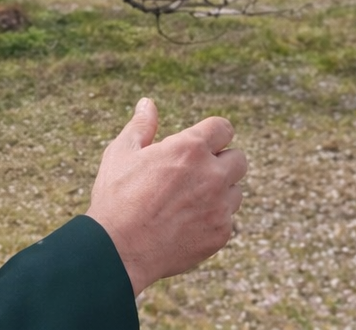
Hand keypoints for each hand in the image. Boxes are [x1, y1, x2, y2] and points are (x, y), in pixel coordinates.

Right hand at [84, 98, 246, 295]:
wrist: (118, 250)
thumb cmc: (116, 197)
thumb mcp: (122, 153)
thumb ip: (141, 126)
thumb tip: (148, 103)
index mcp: (190, 148)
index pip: (223, 128)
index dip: (213, 133)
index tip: (203, 143)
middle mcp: (212, 175)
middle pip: (239, 159)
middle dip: (222, 161)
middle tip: (196, 172)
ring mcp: (219, 207)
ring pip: (236, 192)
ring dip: (220, 192)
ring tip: (188, 201)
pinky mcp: (220, 234)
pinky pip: (227, 220)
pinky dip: (212, 219)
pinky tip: (186, 224)